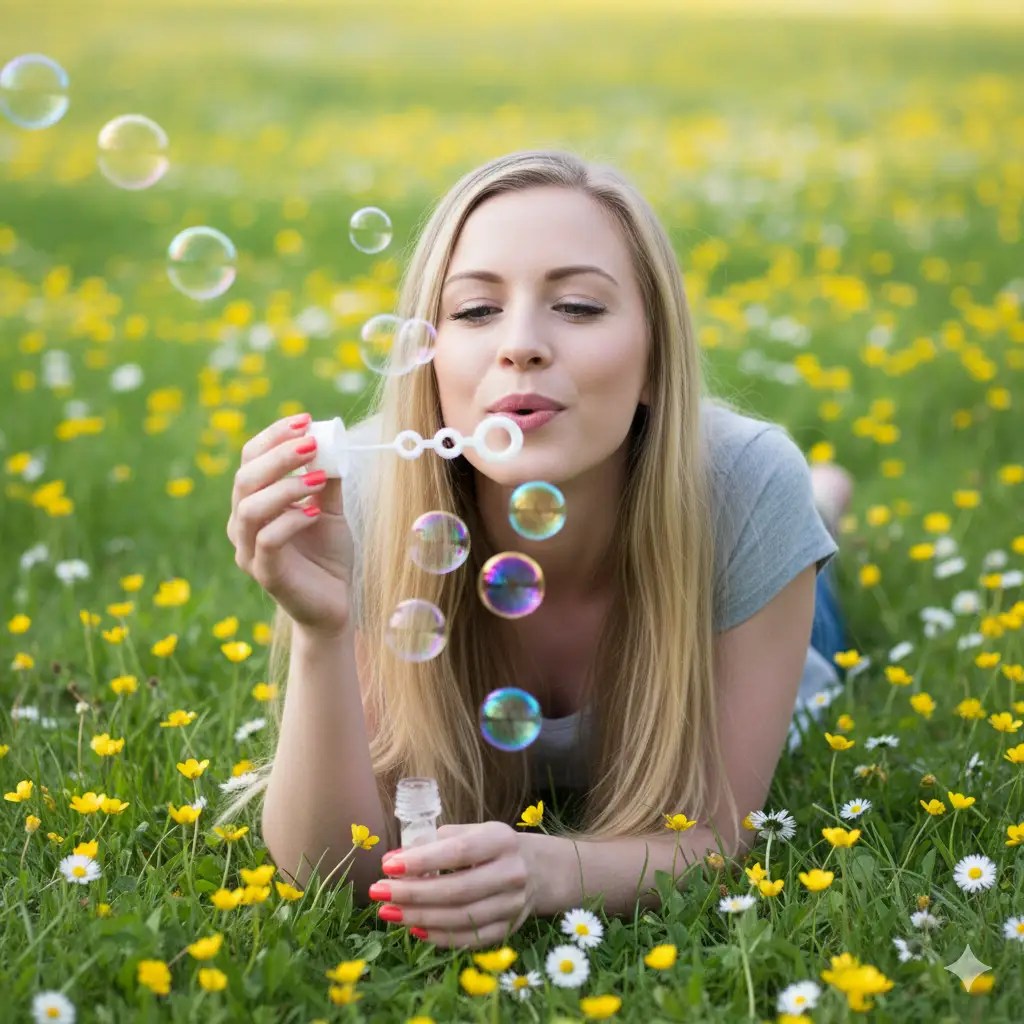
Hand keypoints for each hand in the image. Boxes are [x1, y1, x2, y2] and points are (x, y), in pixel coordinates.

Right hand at [227, 413, 354, 636]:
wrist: (334, 604)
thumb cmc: (327, 556)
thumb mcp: (331, 510)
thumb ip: (327, 479)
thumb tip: (332, 442)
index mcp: (254, 502)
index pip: (250, 459)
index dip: (273, 436)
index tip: (304, 420)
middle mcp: (242, 524)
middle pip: (245, 478)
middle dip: (278, 455)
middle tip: (311, 444)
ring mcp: (249, 550)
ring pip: (249, 508)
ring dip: (285, 486)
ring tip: (319, 479)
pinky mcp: (265, 574)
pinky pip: (267, 540)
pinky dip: (291, 520)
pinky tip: (315, 512)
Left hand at [368, 822, 540, 948]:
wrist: (539, 870)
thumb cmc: (494, 847)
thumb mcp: (473, 832)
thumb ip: (436, 842)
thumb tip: (395, 858)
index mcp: (501, 840)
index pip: (458, 853)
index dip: (421, 860)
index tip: (388, 864)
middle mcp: (511, 873)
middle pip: (456, 890)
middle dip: (412, 893)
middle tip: (378, 891)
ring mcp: (512, 905)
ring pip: (460, 918)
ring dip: (418, 916)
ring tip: (388, 911)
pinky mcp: (508, 930)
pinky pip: (468, 938)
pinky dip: (438, 936)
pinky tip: (414, 927)